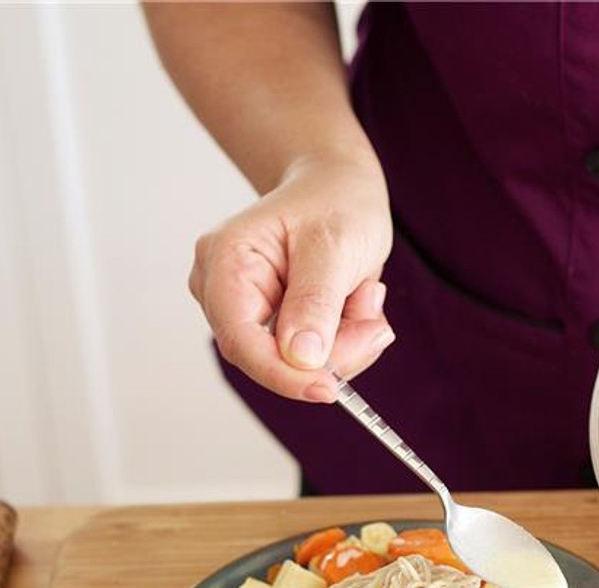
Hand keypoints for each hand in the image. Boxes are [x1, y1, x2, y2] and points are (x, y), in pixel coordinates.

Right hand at [188, 155, 394, 402]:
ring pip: (295, 363)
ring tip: (366, 294)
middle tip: (374, 323)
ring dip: (345, 342)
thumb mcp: (334, 244)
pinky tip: (356, 301)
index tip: (330, 389)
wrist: (340, 188)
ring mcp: (247, 310)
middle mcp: (224, 289)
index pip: (240, 340)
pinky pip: (311, 358)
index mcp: (226, 261)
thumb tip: (300, 358)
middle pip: (268, 358)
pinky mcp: (274, 325)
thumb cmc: (334, 201)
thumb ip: (315, 301)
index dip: (282, 374)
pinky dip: (344, 340)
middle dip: (331, 351)